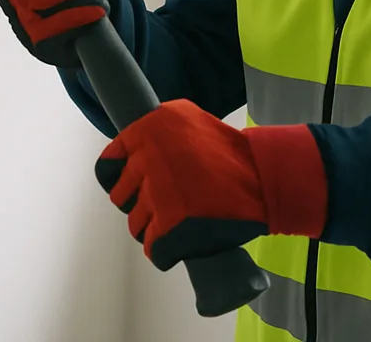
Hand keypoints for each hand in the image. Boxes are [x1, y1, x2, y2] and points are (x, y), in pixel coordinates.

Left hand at [94, 99, 327, 270]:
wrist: (263, 178)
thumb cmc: (229, 151)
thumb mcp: (188, 118)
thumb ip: (157, 128)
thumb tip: (132, 147)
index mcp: (148, 130)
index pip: (107, 165)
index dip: (118, 178)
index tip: (133, 184)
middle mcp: (147, 159)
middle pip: (121, 198)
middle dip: (139, 204)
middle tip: (164, 204)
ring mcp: (158, 194)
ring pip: (136, 225)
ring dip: (153, 228)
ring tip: (178, 223)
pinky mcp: (172, 228)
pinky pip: (154, 250)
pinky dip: (165, 252)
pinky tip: (180, 244)